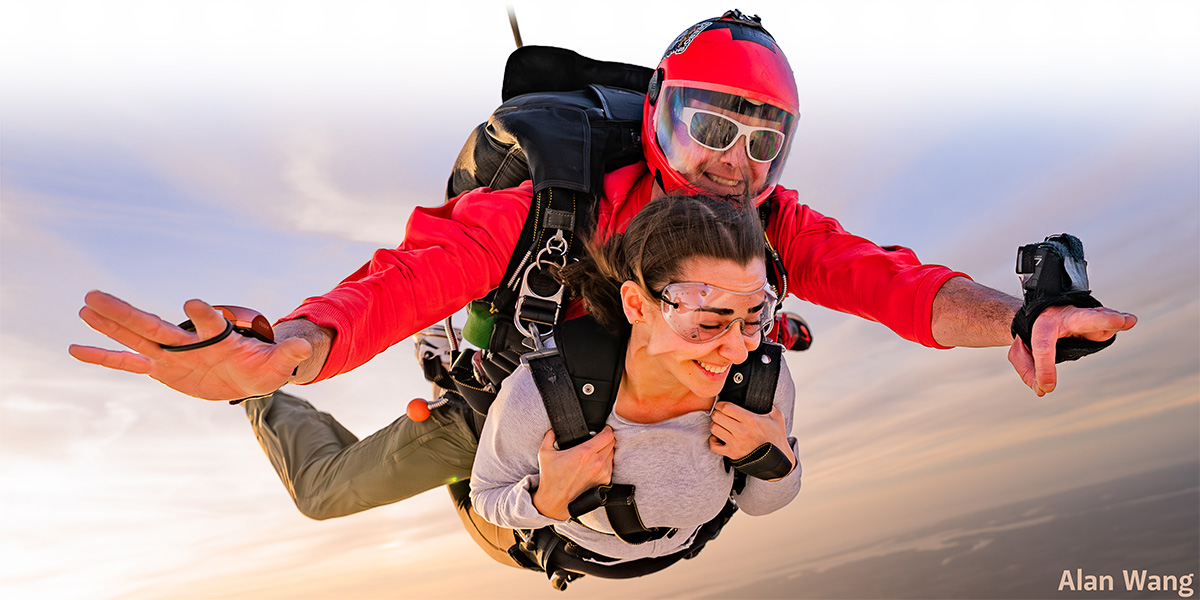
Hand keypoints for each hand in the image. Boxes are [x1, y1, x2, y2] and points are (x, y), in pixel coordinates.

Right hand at [69, 290, 312, 400]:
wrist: (248, 375)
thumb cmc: (263, 366)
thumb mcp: (277, 365)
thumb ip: (286, 355)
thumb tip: (302, 348)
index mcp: (219, 337)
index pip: (210, 322)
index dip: (204, 314)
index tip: (193, 305)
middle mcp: (189, 341)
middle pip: (155, 325)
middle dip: (128, 311)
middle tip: (97, 293)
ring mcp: (171, 353)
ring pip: (136, 338)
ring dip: (110, 324)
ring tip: (84, 305)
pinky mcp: (162, 369)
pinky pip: (128, 364)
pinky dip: (104, 357)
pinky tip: (75, 348)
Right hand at [531, 426, 614, 520]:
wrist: (554, 500)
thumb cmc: (550, 478)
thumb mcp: (545, 453)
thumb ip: (549, 437)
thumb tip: (552, 430)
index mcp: (584, 452)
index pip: (607, 435)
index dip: (606, 430)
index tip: (603, 429)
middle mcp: (596, 462)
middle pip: (612, 443)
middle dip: (606, 439)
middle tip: (598, 439)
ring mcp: (602, 473)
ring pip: (612, 454)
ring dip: (607, 450)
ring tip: (596, 451)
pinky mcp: (604, 482)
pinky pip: (610, 466)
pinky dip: (606, 462)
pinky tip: (595, 463)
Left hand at [709, 402, 794, 469]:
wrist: (779, 459)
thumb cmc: (776, 437)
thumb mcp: (776, 417)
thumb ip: (768, 404)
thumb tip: (760, 394)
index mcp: (751, 420)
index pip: (726, 407)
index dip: (722, 404)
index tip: (723, 405)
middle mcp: (742, 432)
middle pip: (717, 416)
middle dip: (717, 412)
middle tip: (721, 413)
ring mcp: (736, 444)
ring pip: (714, 429)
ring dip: (715, 424)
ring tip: (721, 424)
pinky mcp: (732, 454)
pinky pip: (713, 446)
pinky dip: (713, 440)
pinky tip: (719, 437)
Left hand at [1008, 304, 1136, 395]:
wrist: (1041, 311)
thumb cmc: (1033, 333)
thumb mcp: (1021, 352)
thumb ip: (1028, 370)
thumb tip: (1043, 390)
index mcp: (1043, 325)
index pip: (1043, 348)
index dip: (1044, 369)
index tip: (1046, 387)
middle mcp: (1067, 318)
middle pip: (1083, 319)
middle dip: (1100, 320)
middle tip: (1117, 320)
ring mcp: (1085, 317)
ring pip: (1101, 320)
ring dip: (1112, 321)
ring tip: (1127, 321)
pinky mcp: (1098, 321)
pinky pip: (1109, 324)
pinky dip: (1119, 322)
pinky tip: (1129, 321)